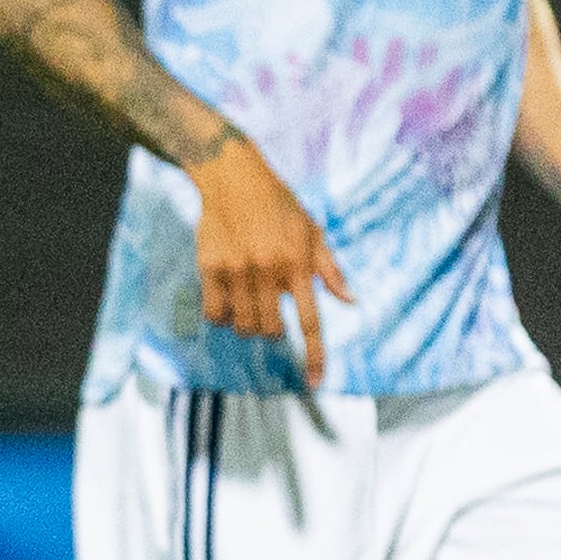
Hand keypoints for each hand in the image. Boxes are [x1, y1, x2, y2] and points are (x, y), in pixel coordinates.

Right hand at [193, 136, 351, 381]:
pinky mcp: (210, 268)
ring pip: (242, 326)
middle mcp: (268, 271)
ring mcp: (237, 271)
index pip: (310, 321)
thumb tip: (350, 301)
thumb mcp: (312, 232)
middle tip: (268, 311)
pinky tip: (227, 298)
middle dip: (271, 331)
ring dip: (246, 324)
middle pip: (269, 331)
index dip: (314, 356)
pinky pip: (215, 314)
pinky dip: (222, 316)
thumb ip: (329, 269)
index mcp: (298, 264)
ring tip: (247, 301)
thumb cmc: (279, 205)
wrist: (233, 177)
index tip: (314, 382)